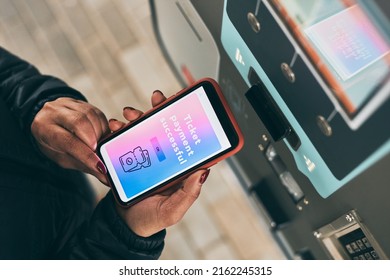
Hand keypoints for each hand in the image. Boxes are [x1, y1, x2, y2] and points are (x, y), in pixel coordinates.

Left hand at [31, 97, 109, 183]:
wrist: (50, 122)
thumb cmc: (55, 143)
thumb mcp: (63, 158)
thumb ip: (83, 165)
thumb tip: (104, 175)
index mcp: (44, 128)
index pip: (68, 141)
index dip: (86, 154)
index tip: (100, 166)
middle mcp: (54, 112)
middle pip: (79, 122)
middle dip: (94, 140)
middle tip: (99, 152)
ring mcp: (68, 104)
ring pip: (91, 116)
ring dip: (100, 133)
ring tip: (99, 144)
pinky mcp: (81, 102)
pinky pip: (98, 113)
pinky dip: (103, 127)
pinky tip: (100, 135)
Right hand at [110, 90, 210, 236]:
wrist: (124, 224)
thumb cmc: (152, 218)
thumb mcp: (173, 210)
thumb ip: (188, 193)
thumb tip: (204, 171)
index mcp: (179, 168)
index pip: (187, 140)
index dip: (187, 121)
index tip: (184, 103)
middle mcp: (165, 158)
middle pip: (165, 128)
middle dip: (161, 109)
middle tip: (156, 99)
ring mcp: (147, 156)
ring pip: (146, 129)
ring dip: (138, 116)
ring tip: (129, 114)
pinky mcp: (130, 157)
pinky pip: (126, 139)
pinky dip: (121, 129)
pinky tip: (115, 126)